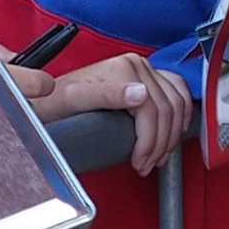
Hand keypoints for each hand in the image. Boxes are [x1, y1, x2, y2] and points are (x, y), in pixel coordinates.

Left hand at [15, 51, 190, 172]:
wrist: (47, 98)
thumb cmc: (56, 102)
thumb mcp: (74, 100)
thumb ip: (107, 96)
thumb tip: (141, 94)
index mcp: (124, 68)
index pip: (153, 110)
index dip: (150, 142)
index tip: (140, 162)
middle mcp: (136, 64)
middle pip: (168, 109)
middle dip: (161, 143)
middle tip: (148, 164)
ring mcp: (144, 69)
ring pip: (177, 103)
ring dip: (172, 134)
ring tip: (157, 156)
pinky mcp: (147, 76)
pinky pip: (178, 92)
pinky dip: (181, 115)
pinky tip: (173, 132)